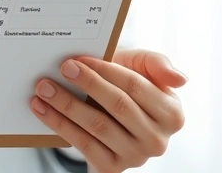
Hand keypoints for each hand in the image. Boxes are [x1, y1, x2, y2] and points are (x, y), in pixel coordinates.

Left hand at [30, 49, 186, 172]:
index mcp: (172, 114)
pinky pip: (83, 144)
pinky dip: (59, 124)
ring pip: (97, 126)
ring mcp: (136, 157)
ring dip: (66, 105)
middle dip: (87, 84)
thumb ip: (158, 64)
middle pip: (118, 106)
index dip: (105, 72)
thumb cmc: (127, 84)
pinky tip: (41, 108)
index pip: (136, 87)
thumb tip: (180, 79)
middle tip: (62, 68)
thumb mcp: (142, 68)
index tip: (79, 60)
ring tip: (44, 88)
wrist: (109, 112)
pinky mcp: (112, 168)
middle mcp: (158, 140)